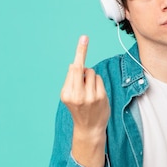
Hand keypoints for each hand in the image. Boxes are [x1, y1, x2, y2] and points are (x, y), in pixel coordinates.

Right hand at [60, 35, 109, 166]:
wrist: (89, 128)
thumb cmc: (79, 109)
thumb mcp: (70, 96)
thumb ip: (72, 81)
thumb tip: (76, 64)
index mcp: (66, 93)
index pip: (73, 69)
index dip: (79, 53)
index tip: (84, 38)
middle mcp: (77, 94)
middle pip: (82, 68)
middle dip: (82, 55)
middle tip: (84, 39)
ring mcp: (90, 96)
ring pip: (91, 72)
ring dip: (90, 77)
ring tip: (88, 90)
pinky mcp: (101, 97)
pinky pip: (98, 79)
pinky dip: (97, 82)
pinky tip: (95, 93)